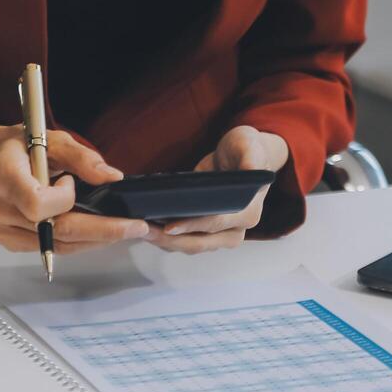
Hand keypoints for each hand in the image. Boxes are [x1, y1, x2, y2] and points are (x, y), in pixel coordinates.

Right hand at [0, 126, 148, 255]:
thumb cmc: (13, 148)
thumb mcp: (47, 138)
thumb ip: (80, 156)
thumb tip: (111, 176)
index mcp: (3, 177)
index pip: (37, 204)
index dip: (63, 199)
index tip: (70, 183)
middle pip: (55, 232)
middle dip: (102, 231)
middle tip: (135, 227)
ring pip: (55, 246)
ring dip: (92, 240)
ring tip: (119, 229)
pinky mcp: (5, 241)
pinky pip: (46, 249)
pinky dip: (73, 242)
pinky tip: (90, 232)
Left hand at [146, 126, 288, 254]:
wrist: (241, 156)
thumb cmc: (245, 150)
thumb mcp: (248, 145)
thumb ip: (251, 157)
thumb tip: (251, 168)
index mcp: (248, 213)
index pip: (217, 223)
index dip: (192, 226)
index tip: (169, 226)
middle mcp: (235, 229)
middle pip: (199, 242)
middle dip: (170, 240)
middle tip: (143, 230)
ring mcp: (219, 234)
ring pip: (189, 245)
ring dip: (164, 241)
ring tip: (140, 229)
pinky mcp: (204, 232)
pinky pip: (183, 240)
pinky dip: (165, 237)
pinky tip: (147, 228)